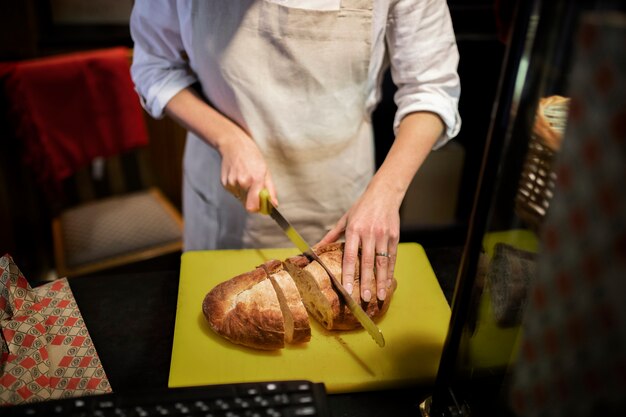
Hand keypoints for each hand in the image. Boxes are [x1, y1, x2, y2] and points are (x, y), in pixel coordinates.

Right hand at [163, 87, 278, 210]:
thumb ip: (270, 190)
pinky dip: (238, 189)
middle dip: (254, 201)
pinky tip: (239, 176)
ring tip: (247, 178)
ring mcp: (231, 183)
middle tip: (256, 189)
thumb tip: (274, 205)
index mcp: (254, 179)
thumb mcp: (266, 171)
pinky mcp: (225, 183)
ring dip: (246, 194)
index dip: (259, 209)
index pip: (253, 207)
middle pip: (248, 205)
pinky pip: (234, 193)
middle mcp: (242, 182)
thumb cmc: (253, 157)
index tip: (263, 206)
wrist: (234, 145)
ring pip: (241, 199)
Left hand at [318, 183, 399, 302]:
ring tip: (379, 296)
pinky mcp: (394, 236)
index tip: (347, 290)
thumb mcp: (345, 219)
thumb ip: (332, 235)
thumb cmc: (361, 207)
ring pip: (382, 262)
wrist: (384, 193)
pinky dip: (390, 272)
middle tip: (365, 299)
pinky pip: (392, 257)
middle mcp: (369, 233)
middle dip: (367, 282)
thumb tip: (316, 248)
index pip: (350, 256)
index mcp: (354, 230)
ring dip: (381, 281)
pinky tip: (388, 283)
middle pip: (367, 262)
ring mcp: (383, 235)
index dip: (349, 274)